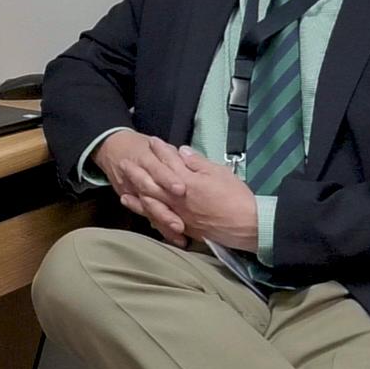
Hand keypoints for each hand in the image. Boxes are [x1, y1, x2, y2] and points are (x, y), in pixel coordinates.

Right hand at [94, 131, 189, 244]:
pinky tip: (172, 237)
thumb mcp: (158, 145)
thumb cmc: (141, 147)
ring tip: (178, 235)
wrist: (112, 148)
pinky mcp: (130, 199)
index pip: (158, 170)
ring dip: (162, 223)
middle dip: (164, 211)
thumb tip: (189, 156)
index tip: (181, 190)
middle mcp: (137, 177)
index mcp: (146, 159)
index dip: (168, 180)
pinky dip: (158, 226)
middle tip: (180, 225)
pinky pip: (145, 215)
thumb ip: (172, 154)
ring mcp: (132, 191)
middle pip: (150, 195)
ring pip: (147, 209)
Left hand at [112, 141, 259, 251]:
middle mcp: (177, 198)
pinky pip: (161, 221)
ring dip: (136, 196)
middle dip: (138, 171)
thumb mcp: (219, 173)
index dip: (160, 150)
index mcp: (186, 181)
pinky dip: (149, 216)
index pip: (169, 161)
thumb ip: (198, 163)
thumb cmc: (236, 197)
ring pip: (152, 204)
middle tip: (124, 163)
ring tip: (123, 191)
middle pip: (153, 182)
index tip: (151, 141)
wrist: (246, 225)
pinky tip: (143, 215)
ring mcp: (178, 214)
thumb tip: (182, 152)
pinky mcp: (183, 227)